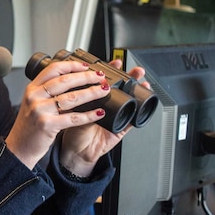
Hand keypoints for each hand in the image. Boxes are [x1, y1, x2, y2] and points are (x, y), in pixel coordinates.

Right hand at [5, 59, 116, 169]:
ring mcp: (40, 110)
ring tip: (103, 91)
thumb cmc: (29, 126)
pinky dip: (89, 115)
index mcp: (32, 88)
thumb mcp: (33, 103)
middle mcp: (34, 97)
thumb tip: (73, 81)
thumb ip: (47, 92)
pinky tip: (99, 113)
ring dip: (91, 93)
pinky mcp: (47, 125)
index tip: (86, 66)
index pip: (53, 69)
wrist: (19, 147)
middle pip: (65, 81)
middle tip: (100, 77)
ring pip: (71, 97)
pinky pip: (73, 118)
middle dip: (86, 77)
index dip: (72, 65)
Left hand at [58, 61, 148, 175]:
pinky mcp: (121, 127)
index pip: (104, 81)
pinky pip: (133, 117)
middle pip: (120, 86)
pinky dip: (139, 109)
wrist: (76, 152)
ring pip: (129, 99)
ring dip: (137, 88)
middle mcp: (105, 105)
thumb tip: (75, 85)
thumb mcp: (71, 112)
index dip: (110, 70)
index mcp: (93, 99)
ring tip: (141, 79)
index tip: (115, 62)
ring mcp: (115, 115)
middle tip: (132, 68)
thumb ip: (76, 100)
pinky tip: (143, 100)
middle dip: (127, 75)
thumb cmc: (72, 132)